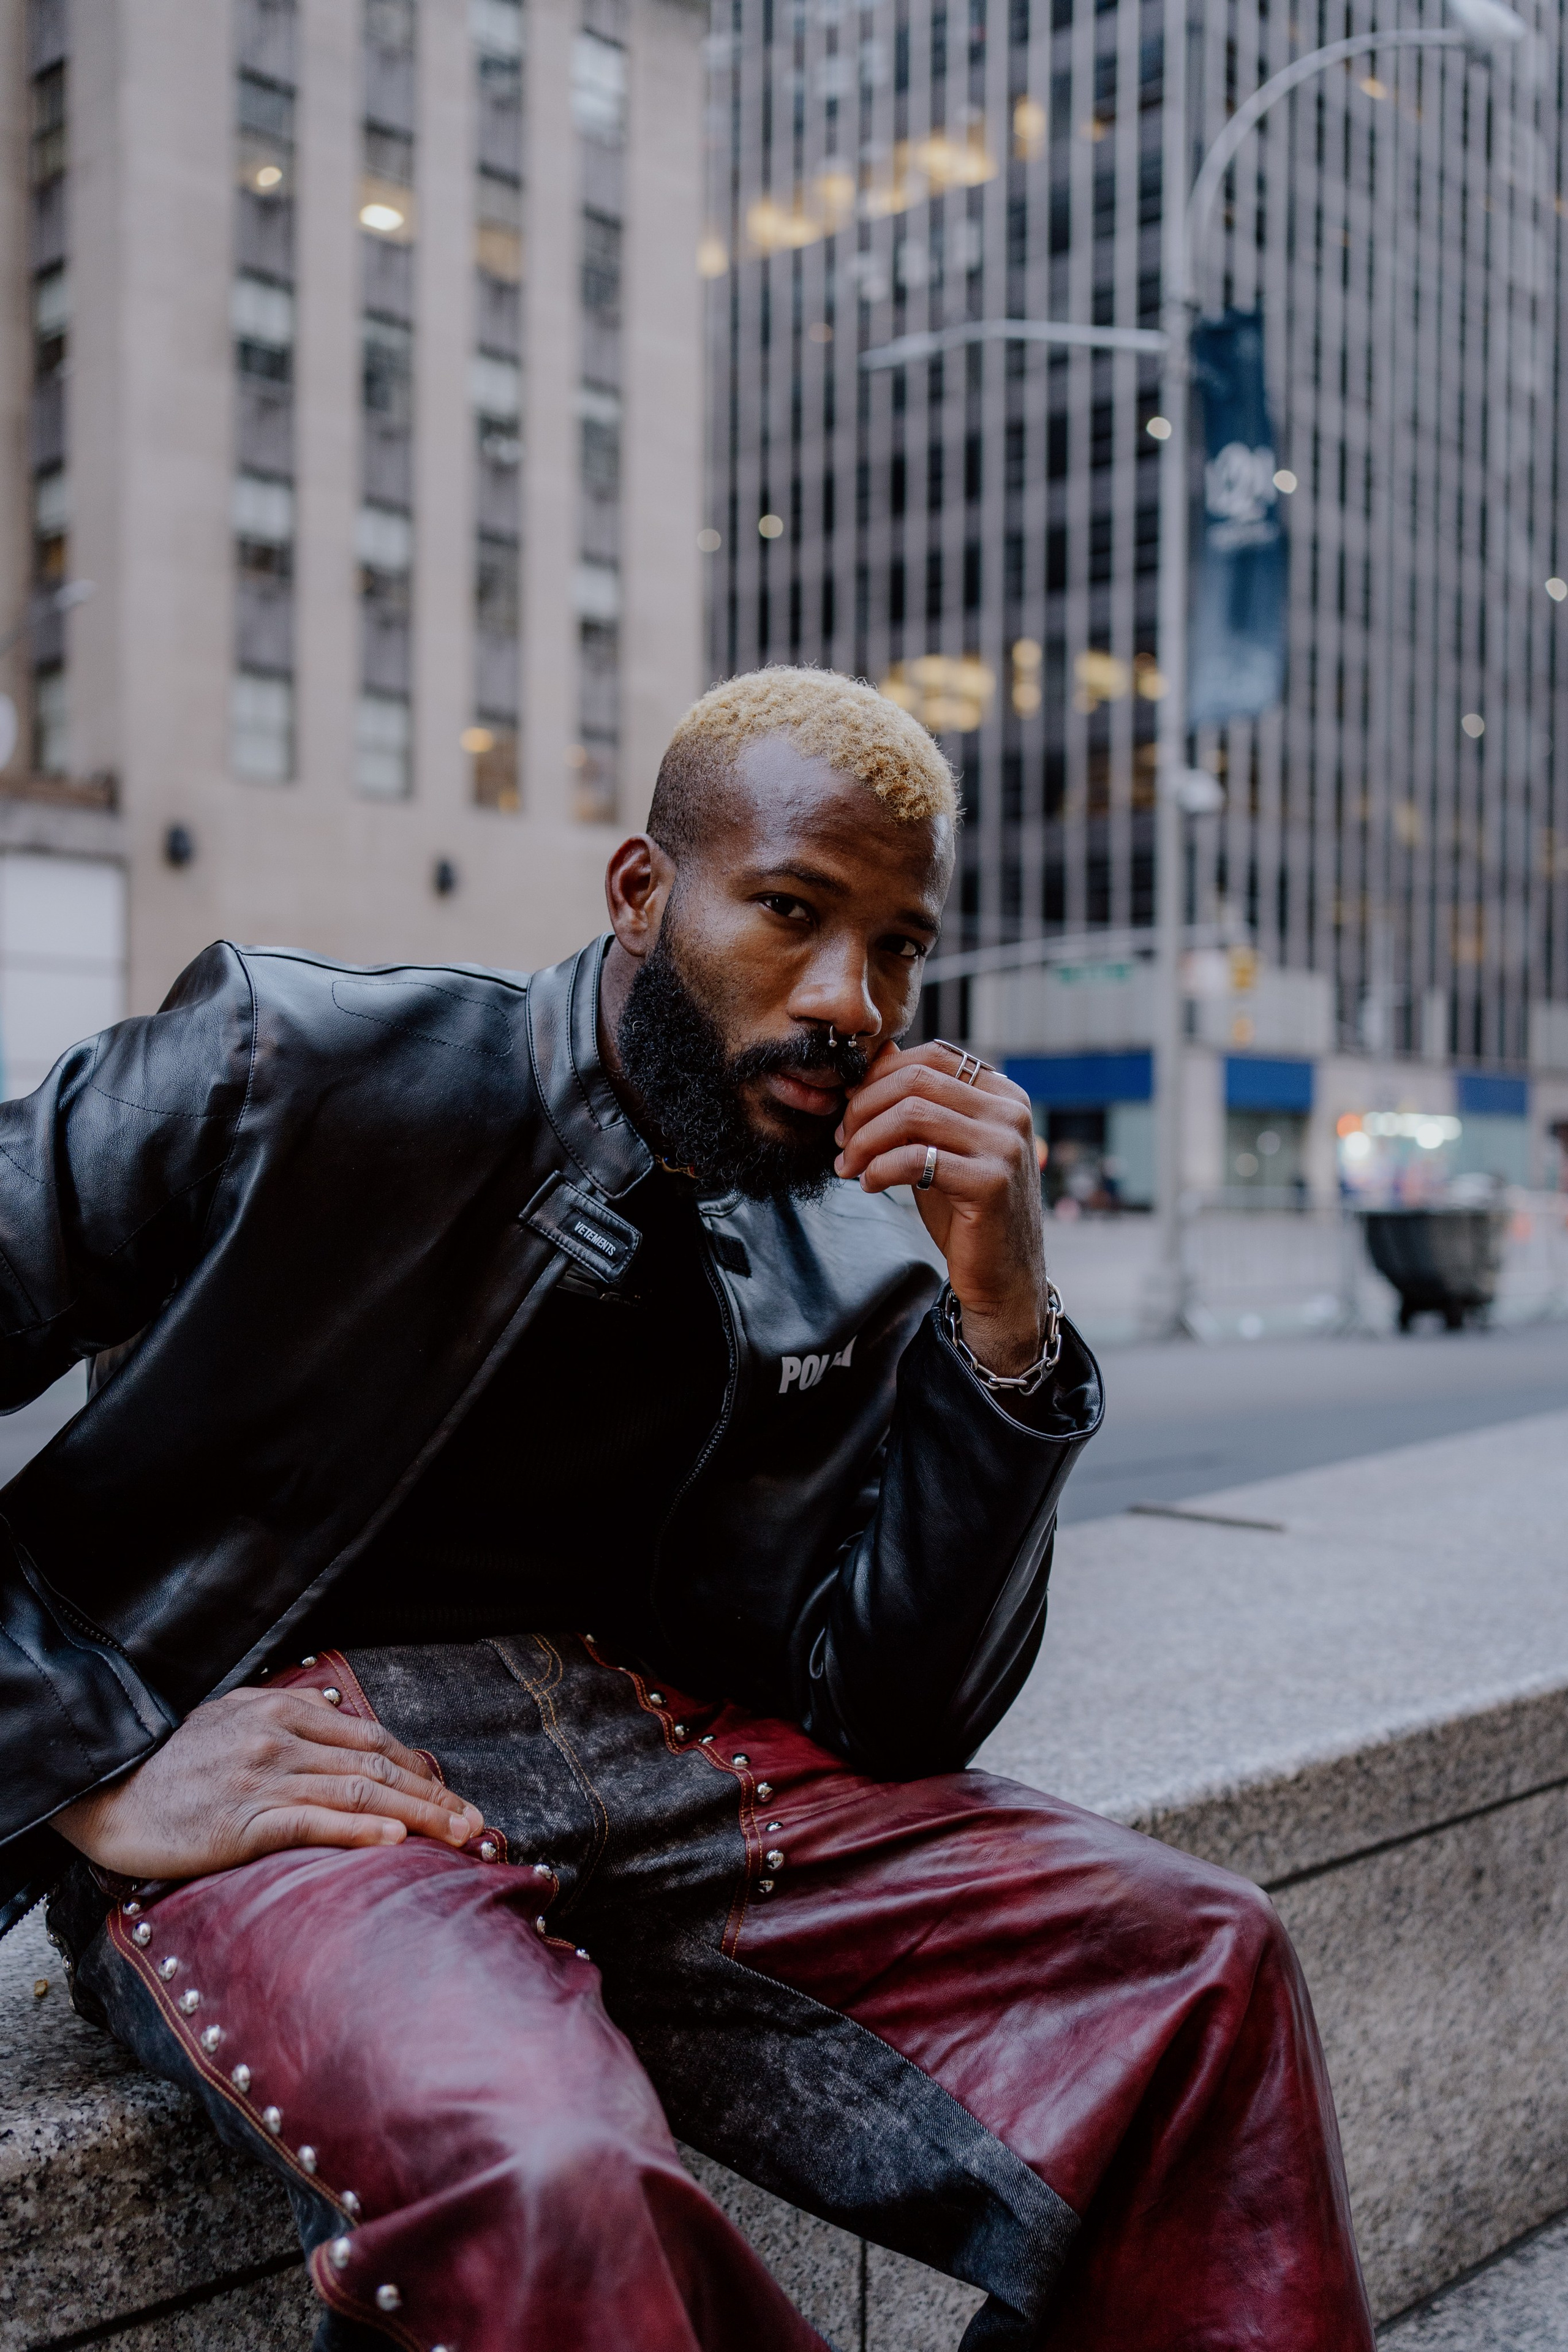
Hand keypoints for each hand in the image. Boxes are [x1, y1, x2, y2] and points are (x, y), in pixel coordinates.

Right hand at [51, 1685, 484, 1880]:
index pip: (370, 1739)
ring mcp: (262, 1778)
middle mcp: (279, 1739)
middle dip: (434, 1794)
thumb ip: (285, 1710)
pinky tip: (392, 1840)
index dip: (419, 1767)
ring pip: (357, 1793)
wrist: (109, 1794)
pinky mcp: (242, 1820)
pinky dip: (357, 1830)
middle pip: (376, 1766)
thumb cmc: (172, 1764)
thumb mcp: (230, 1716)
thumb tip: (336, 1709)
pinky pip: (310, 1823)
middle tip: (477, 1822)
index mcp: (281, 1713)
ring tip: (457, 1833)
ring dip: (416, 1814)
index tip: (453, 1794)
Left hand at [835, 1041, 1048, 1376]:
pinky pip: (915, 1159)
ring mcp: (1004, 1146)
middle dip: (864, 1107)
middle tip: (841, 1139)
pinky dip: (880, 1169)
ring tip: (849, 1165)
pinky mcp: (990, 1183)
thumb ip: (920, 1103)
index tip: (850, 1108)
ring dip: (865, 1139)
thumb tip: (880, 1054)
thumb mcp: (942, 1145)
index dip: (880, 1076)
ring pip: (911, 1115)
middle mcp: (1010, 1112)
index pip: (931, 1056)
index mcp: (1002, 1094)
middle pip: (916, 1080)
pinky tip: (870, 1185)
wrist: (1003, 1275)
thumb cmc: (966, 1209)